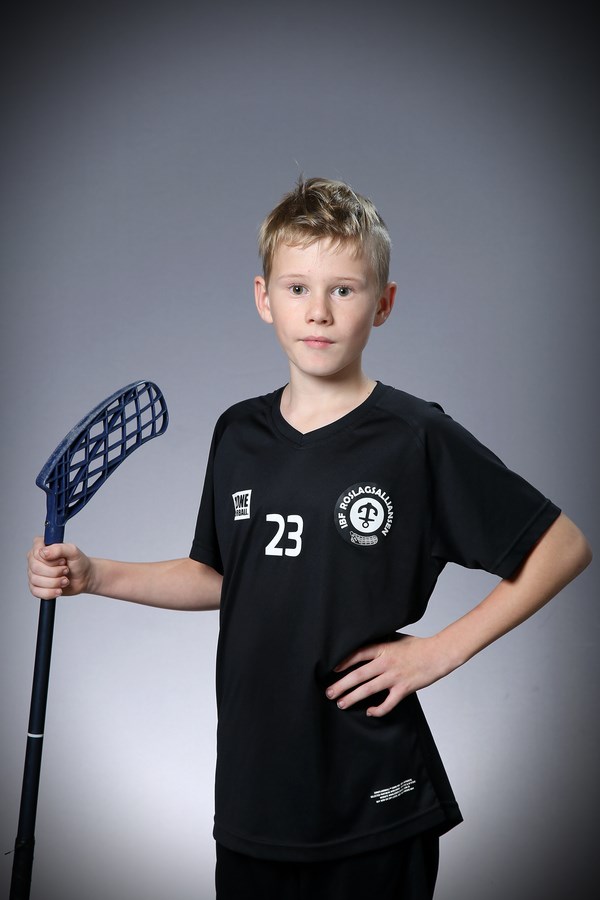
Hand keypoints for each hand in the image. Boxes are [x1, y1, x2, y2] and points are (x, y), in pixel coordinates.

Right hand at [27, 536, 92, 598]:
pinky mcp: (36, 586)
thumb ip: (59, 548)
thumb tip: (43, 553)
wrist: (84, 578)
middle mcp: (35, 559)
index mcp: (41, 546)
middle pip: (35, 568)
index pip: (36, 552)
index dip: (50, 560)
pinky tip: (59, 590)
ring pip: (35, 580)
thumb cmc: (78, 562)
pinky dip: (49, 592)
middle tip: (66, 570)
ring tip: (65, 580)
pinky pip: (35, 592)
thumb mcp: (73, 551)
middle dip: (54, 572)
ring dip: (54, 582)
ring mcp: (34, 573)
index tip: (63, 560)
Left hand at [325, 634, 450, 717]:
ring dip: (353, 697)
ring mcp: (395, 676)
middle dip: (342, 685)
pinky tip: (369, 711)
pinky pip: (387, 703)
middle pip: (359, 675)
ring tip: (341, 703)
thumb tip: (364, 644)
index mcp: (383, 648)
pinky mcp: (404, 689)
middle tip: (329, 693)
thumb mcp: (396, 639)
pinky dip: (378, 709)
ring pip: (369, 689)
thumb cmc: (417, 646)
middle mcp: (386, 662)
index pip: (358, 654)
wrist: (438, 654)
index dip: (343, 662)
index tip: (332, 670)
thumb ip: (381, 643)